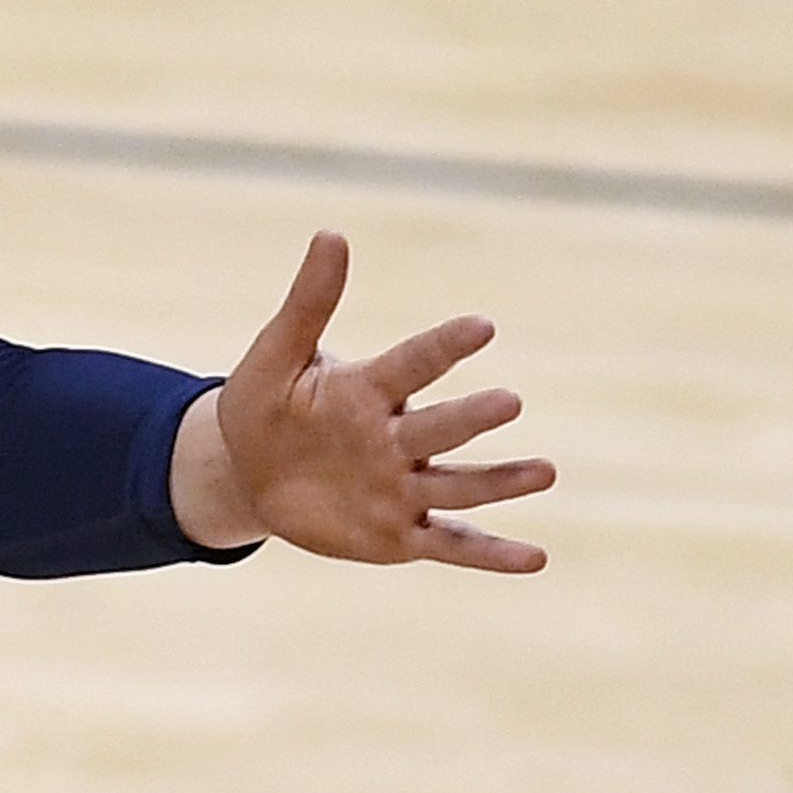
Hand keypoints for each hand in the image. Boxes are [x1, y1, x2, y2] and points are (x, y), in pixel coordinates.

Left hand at [168, 230, 548, 570]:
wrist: (247, 474)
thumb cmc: (265, 407)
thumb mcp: (275, 357)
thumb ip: (308, 303)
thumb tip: (331, 232)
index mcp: (369, 391)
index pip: (413, 364)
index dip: (444, 348)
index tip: (481, 326)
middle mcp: (397, 438)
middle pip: (440, 429)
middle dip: (471, 418)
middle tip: (508, 402)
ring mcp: (403, 488)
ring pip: (459, 486)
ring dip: (500, 481)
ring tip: (545, 472)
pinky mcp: (398, 534)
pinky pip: (450, 544)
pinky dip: (491, 554)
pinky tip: (536, 560)